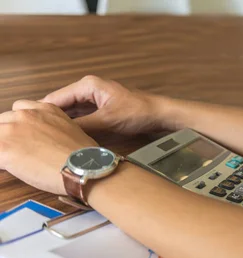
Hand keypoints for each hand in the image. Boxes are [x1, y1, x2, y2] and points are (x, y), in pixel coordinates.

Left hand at [0, 100, 97, 194]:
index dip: (21, 124)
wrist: (83, 169)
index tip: (25, 136)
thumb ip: (55, 129)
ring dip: (4, 147)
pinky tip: (12, 169)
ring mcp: (13, 130)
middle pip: (3, 120)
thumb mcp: (73, 132)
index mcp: (45, 110)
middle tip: (22, 151)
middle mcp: (27, 115)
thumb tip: (51, 142)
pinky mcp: (3, 147)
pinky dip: (2, 162)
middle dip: (10, 135)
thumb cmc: (85, 157)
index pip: (20, 109)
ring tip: (17, 162)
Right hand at [43, 75, 162, 135]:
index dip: (43, 113)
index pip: (56, 98)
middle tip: (39, 135)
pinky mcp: (101, 109)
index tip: (32, 127)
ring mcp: (95, 99)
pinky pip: (81, 117)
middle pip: (62, 105)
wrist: (160, 115)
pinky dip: (75, 125)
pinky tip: (68, 136)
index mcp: (87, 85)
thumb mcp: (108, 121)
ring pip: (71, 112)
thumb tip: (62, 135)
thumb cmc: (139, 112)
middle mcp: (88, 89)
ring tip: (50, 137)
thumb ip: (84, 126)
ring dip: (63, 123)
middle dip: (51, 118)